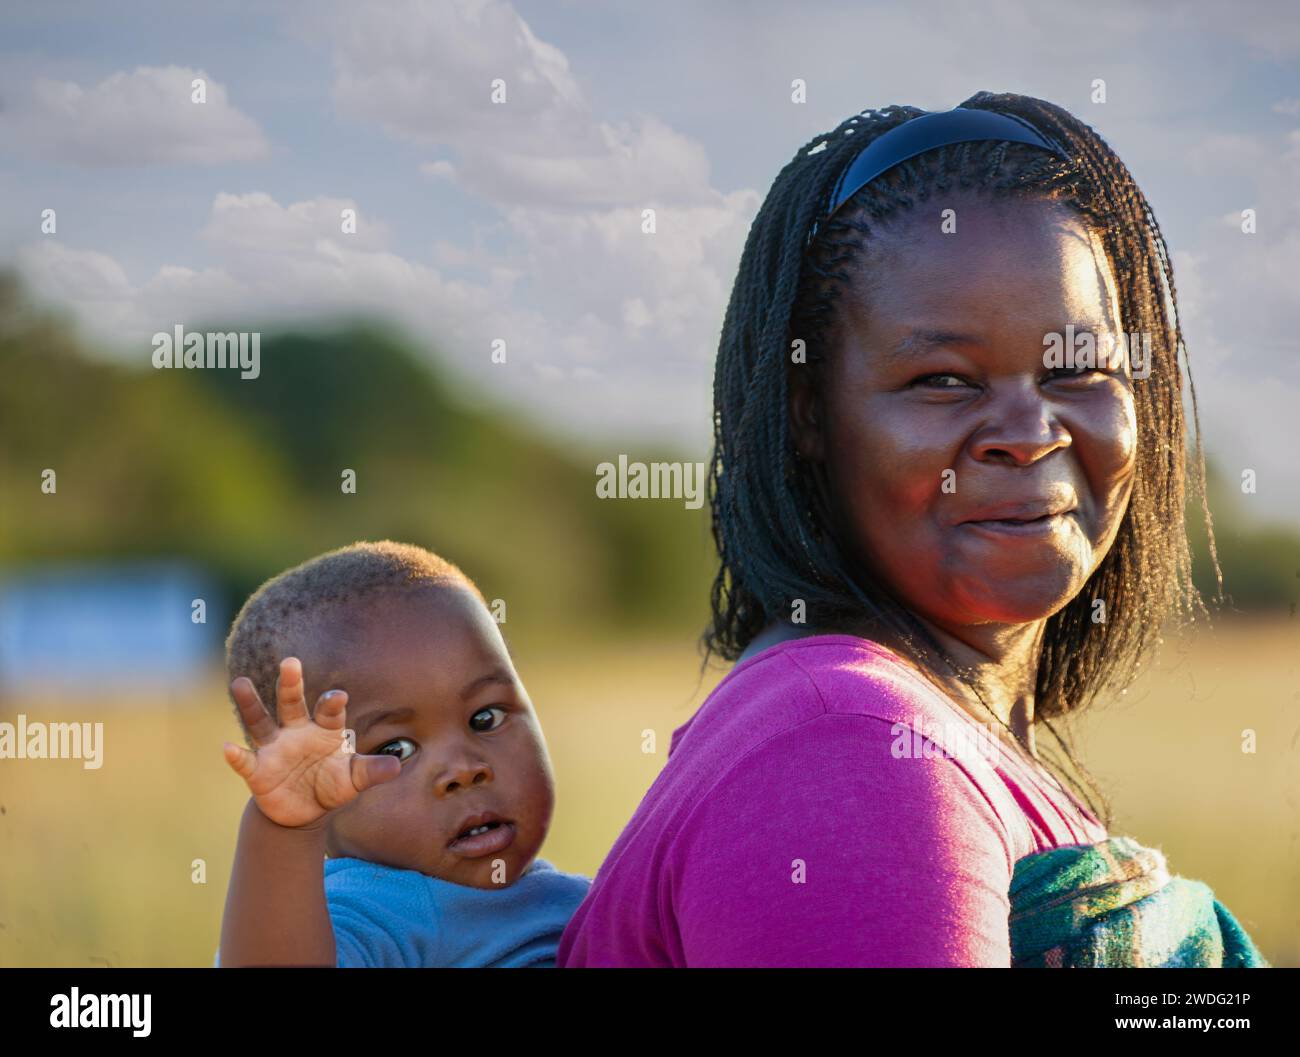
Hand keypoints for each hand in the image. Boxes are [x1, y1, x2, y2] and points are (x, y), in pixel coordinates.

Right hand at [222, 656, 400, 828]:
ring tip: (240, 683)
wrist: (304, 810)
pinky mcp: (258, 770)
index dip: (332, 703)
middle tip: (290, 662)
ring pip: (261, 722)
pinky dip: (237, 756)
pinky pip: (246, 762)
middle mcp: (297, 732)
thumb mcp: (353, 780)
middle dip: (291, 684)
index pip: (328, 711)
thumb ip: (371, 771)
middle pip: (292, 704)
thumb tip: (396, 766)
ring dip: (251, 704)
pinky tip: (228, 749)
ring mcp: (275, 749)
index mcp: (325, 729)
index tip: (338, 696)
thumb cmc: (332, 785)